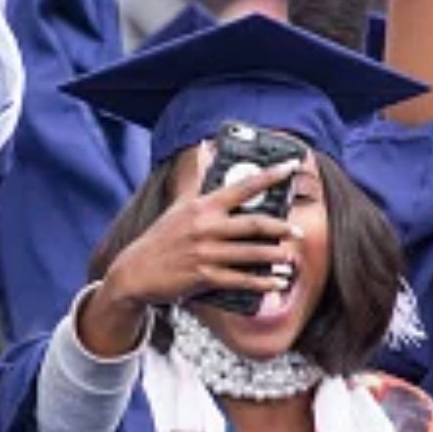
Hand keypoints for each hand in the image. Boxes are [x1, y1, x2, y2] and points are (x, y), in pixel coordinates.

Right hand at [82, 161, 301, 356]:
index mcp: (202, 206)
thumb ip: (195, 178)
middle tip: (298, 231)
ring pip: (251, 253)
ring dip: (276, 256)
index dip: (271, 175)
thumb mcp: (177, 205)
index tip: (292, 167)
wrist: (135, 271)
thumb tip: (203, 148)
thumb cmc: (161, 237)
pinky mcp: (204, 276)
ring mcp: (205, 252)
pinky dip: (262, 282)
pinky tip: (277, 283)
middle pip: (254, 224)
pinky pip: (241, 279)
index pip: (242, 186)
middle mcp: (205, 227)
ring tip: (291, 258)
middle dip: (281, 228)